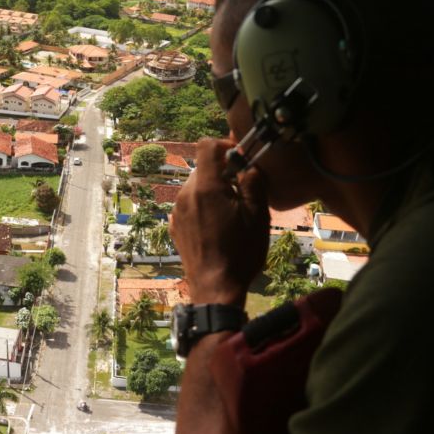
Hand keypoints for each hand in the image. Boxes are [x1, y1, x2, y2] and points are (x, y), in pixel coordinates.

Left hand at [169, 138, 269, 305]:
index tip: (240, 159)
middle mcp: (185, 194)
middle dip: (223, 172)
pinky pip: (190, 204)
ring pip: (196, 186)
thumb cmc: (240, 253)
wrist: (215, 289)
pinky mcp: (175, 226)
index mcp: (206, 187)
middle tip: (243, 191)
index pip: (206, 145)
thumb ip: (254, 182)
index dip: (225, 145)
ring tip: (232, 212)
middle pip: (203, 167)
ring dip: (214, 190)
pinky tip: (218, 225)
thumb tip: (249, 164)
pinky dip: (203, 206)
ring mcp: (177, 211)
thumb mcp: (258, 215)